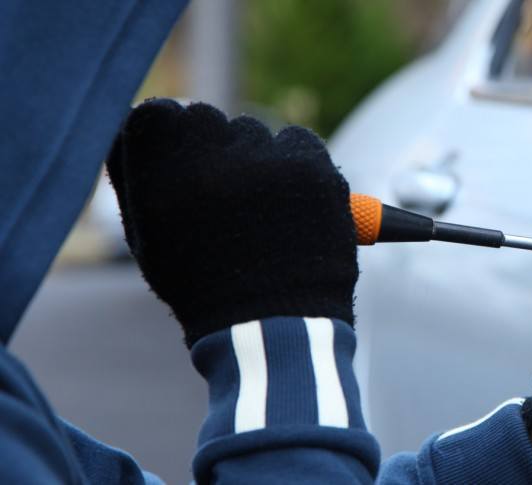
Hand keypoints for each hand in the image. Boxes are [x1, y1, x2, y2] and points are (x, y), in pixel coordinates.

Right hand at [106, 99, 357, 346]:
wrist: (272, 328)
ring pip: (256, 133)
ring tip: (264, 217)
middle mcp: (211, 154)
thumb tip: (143, 127)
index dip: (169, 140)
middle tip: (227, 202)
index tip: (182, 166)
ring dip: (258, 160)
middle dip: (214, 151)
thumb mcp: (150, 238)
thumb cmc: (203, 287)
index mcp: (160, 170)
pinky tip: (295, 207)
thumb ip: (139, 177)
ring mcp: (265, 158)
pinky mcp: (311, 166)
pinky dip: (299, 165)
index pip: (155, 115)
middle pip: (207, 121)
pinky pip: (300, 142)